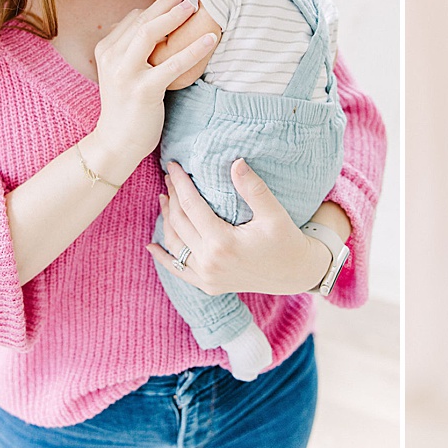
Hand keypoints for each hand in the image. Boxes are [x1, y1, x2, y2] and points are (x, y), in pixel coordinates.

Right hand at [88, 0, 216, 181]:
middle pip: (143, 19)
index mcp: (107, 50)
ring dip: (176, 15)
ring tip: (197, 2)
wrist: (115, 144)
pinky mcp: (143, 90)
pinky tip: (211, 39)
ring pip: (151, 33)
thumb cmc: (127, 107)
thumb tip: (161, 25)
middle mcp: (112, 57)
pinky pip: (173, 63)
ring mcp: (126, 73)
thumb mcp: (125, 72)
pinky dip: (193, 48)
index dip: (159, 4)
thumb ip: (136, 50)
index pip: (135, 18)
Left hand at [147, 160, 333, 295]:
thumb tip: (236, 162)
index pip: (192, 206)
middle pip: (180, 223)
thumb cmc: (287, 240)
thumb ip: (253, 188)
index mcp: (222, 243)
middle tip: (168, 177)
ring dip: (166, 221)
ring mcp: (207, 277)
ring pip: (175, 245)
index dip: (181, 183)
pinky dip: (164, 258)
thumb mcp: (273, 213)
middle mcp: (209, 263)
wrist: (295, 273)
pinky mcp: (209, 286)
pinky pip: (179, 271)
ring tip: (164, 199)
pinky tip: (152, 246)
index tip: (173, 166)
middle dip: (172, 197)